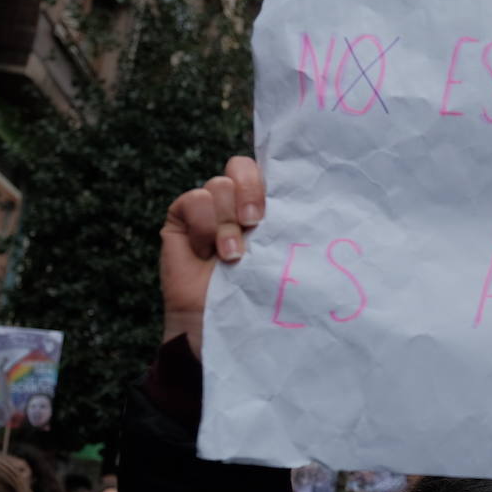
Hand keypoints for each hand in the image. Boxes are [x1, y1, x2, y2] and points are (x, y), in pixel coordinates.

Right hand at [160, 156, 265, 357]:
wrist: (219, 324)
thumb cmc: (257, 295)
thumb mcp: (277, 256)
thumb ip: (285, 224)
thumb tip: (310, 201)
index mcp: (265, 207)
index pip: (269, 169)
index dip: (269, 178)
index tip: (274, 204)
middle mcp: (236, 204)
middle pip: (241, 167)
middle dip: (250, 192)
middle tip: (254, 223)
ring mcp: (207, 210)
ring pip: (218, 185)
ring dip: (227, 223)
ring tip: (231, 257)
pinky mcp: (181, 219)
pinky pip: (193, 200)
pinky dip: (203, 226)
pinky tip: (206, 253)